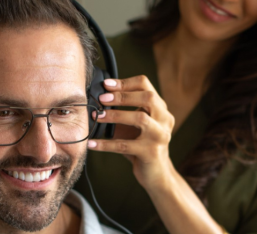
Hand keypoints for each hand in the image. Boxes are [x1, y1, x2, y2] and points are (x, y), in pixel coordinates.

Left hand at [88, 75, 175, 189]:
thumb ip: (122, 112)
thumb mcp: (134, 126)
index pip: (146, 85)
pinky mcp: (151, 153)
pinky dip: (106, 144)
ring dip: (115, 115)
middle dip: (123, 96)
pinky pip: (125, 145)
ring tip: (97, 116)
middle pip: (148, 98)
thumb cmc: (141, 146)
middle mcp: (164, 120)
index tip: (106, 84)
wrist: (157, 174)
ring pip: (140, 118)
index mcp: (161, 109)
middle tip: (102, 98)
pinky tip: (92, 144)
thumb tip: (96, 101)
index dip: (126, 82)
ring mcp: (160, 136)